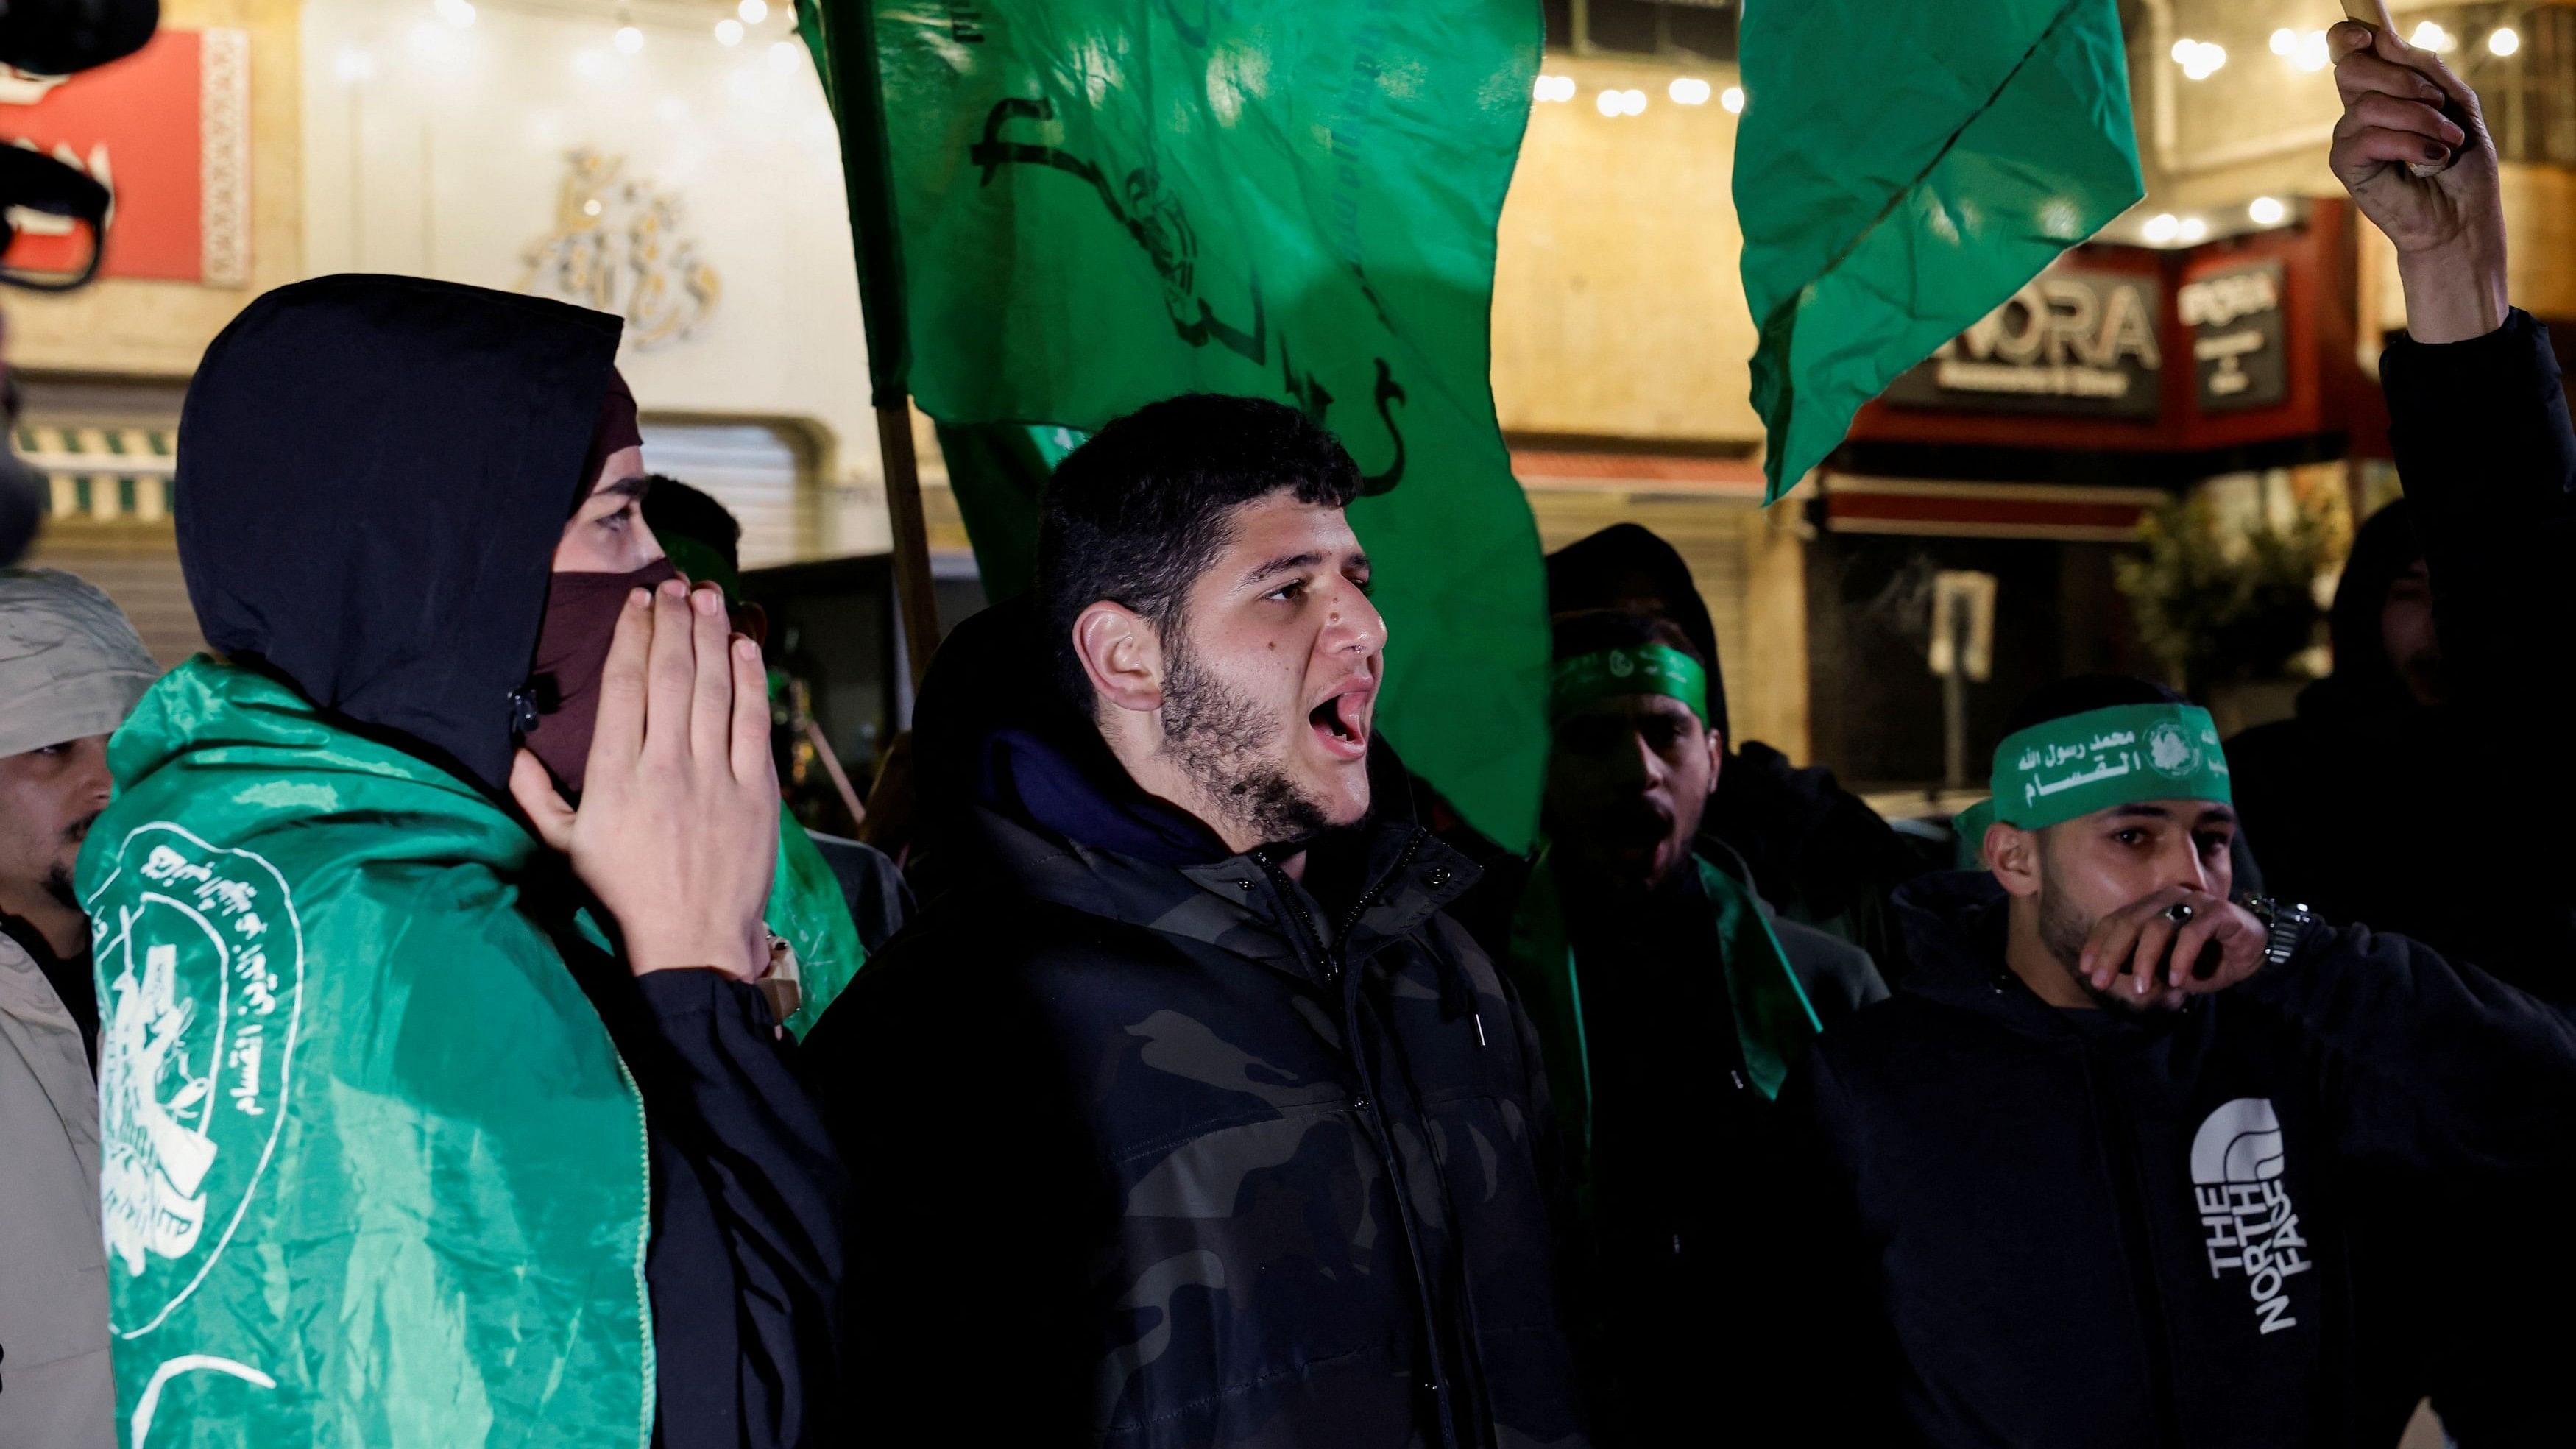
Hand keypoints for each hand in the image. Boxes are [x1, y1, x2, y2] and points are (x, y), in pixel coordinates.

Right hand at [512, 577, 778, 978]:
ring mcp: (714, 777)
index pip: (623, 687)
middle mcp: (664, 768)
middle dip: (673, 622)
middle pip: (670, 675)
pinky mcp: (755, 791)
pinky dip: (750, 679)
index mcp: (614, 777)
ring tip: (708, 598)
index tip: (638, 605)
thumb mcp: (563, 848)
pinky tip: (743, 646)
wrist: (692, 942)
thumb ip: (534, 795)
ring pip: (713, 689)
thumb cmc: (625, 893)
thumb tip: (512, 751)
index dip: (631, 637)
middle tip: (675, 586)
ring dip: (711, 636)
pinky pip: (753, 721)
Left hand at [2076, 887, 2266, 1010]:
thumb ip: (2142, 967)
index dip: (2098, 944)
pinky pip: (2193, 933)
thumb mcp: (2166, 968)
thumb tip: (2113, 977)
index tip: (2087, 970)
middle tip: (2101, 982)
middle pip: (2130, 921)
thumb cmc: (2204, 960)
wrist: (2253, 954)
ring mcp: (2193, 902)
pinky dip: (2181, 958)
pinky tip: (2178, 980)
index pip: (2116, 921)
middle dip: (2112, 953)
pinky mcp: (2219, 911)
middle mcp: (2168, 898)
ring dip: (2146, 960)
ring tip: (2143, 989)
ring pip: (2158, 926)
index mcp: (2151, 907)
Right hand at [2330, 1, 2507, 341]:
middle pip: (2351, 67)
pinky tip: (2430, 161)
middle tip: (2436, 102)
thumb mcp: (2455, 104)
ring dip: (2420, 119)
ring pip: (2369, 103)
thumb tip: (2385, 40)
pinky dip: (2408, 144)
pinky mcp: (2346, 166)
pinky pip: (2369, 136)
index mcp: (2384, 91)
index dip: (2349, 35)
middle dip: (2398, 76)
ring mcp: (2349, 138)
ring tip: (2447, 142)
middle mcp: (2360, 111)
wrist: (2461, 218)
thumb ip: (2425, 70)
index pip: (2350, 52)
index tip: (2366, 34)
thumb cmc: (2461, 166)